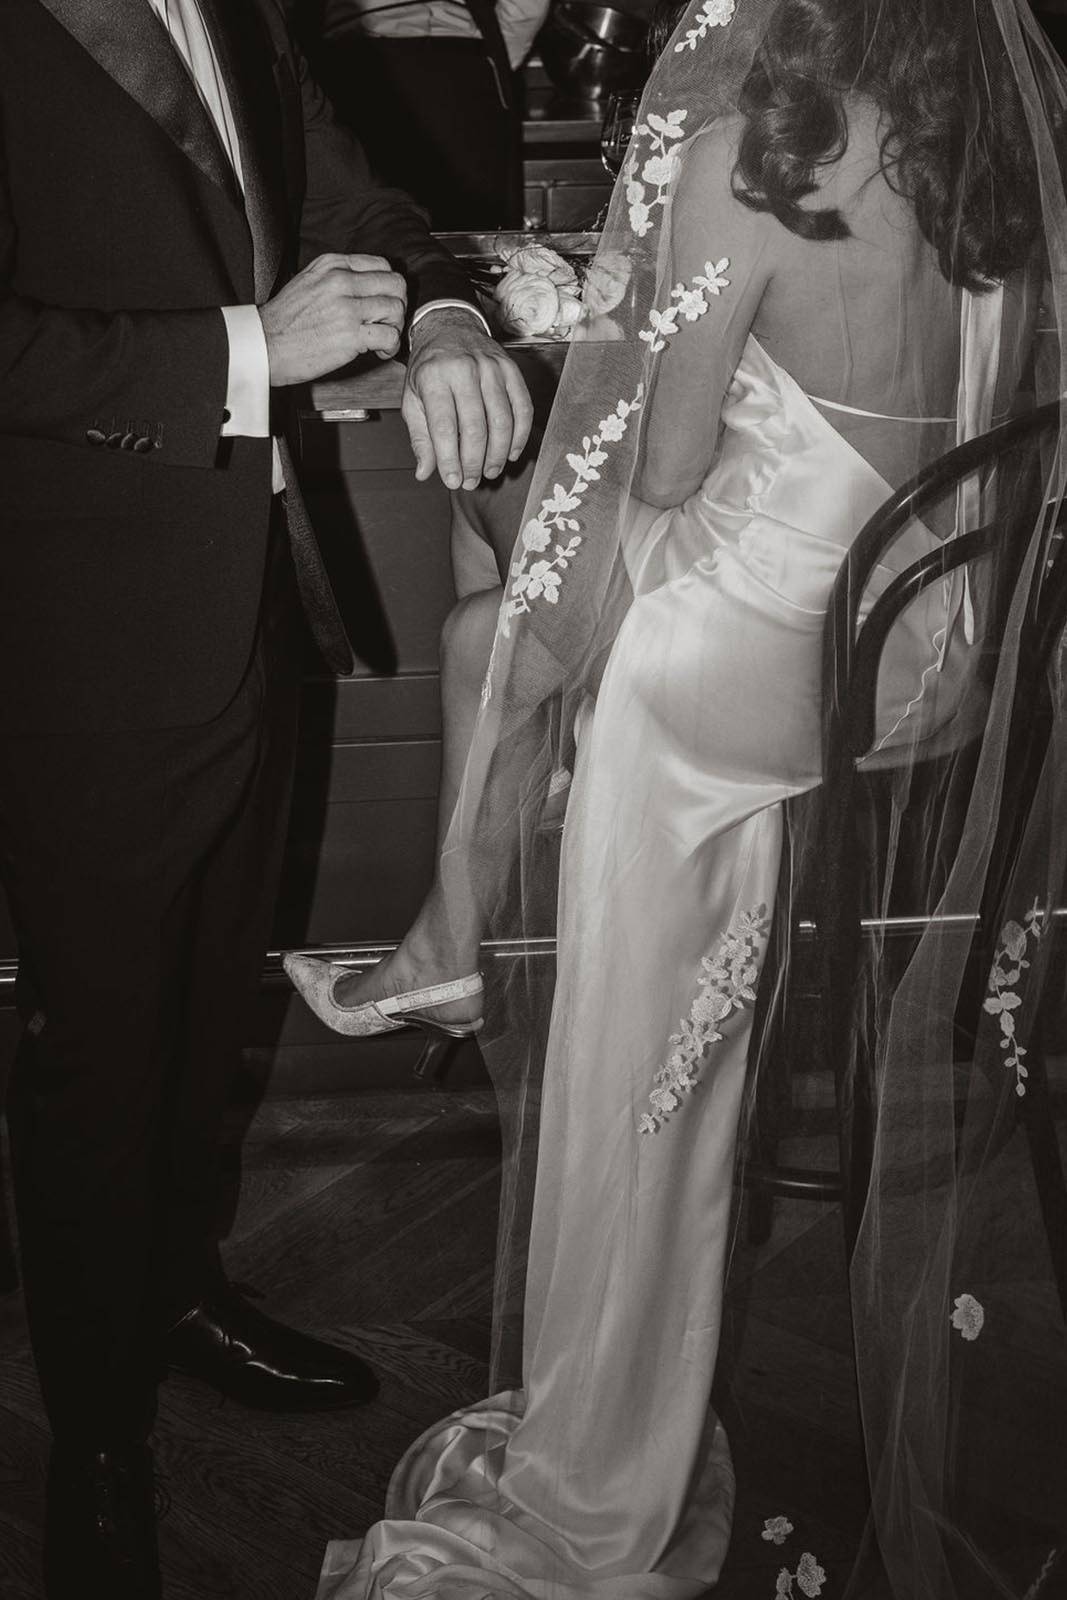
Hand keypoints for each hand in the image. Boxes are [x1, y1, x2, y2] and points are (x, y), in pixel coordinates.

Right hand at [259, 254, 406, 384]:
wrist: (265, 345)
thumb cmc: (285, 320)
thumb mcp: (309, 281)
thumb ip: (338, 276)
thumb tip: (369, 285)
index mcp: (332, 265)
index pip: (382, 265)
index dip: (388, 287)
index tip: (381, 303)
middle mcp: (341, 281)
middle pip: (395, 284)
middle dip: (397, 305)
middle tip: (387, 321)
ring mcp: (346, 308)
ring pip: (396, 309)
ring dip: (395, 327)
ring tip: (382, 338)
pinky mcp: (350, 335)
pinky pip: (390, 336)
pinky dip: (391, 346)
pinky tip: (380, 351)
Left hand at [402, 310, 534, 489]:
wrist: (450, 328)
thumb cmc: (429, 369)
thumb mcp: (413, 399)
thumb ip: (420, 437)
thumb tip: (425, 473)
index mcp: (433, 377)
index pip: (443, 426)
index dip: (449, 459)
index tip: (453, 481)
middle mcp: (464, 369)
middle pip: (475, 427)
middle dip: (475, 462)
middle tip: (472, 481)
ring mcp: (491, 368)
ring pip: (502, 420)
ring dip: (498, 453)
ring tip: (490, 471)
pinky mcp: (512, 370)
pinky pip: (522, 408)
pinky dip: (519, 435)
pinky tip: (510, 453)